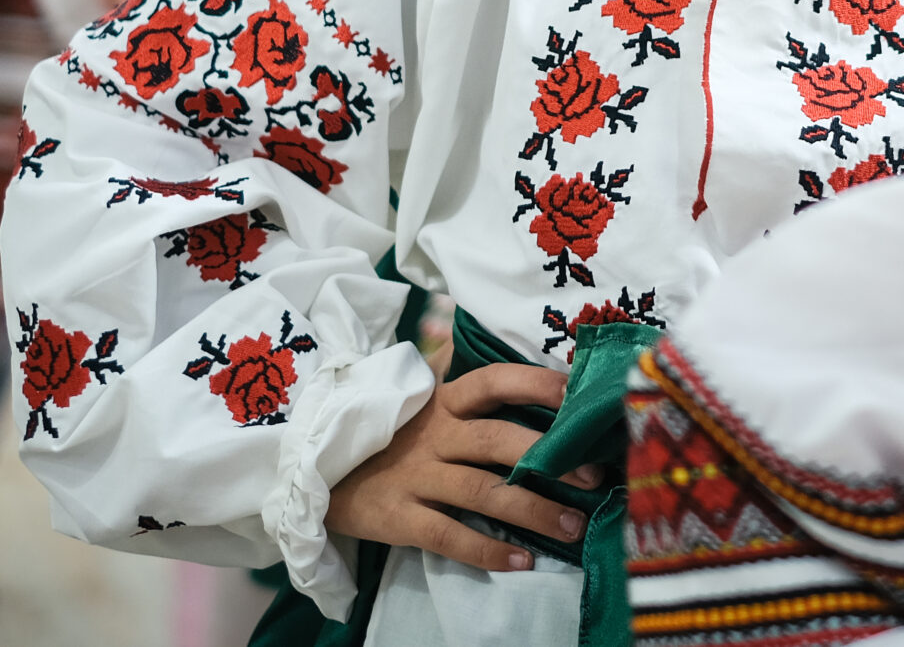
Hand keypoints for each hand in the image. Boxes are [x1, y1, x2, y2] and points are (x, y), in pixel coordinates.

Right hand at [324, 363, 605, 571]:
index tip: (574, 392)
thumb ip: (449, 375)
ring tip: (574, 528)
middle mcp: (433, 436)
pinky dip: (487, 551)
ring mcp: (415, 478)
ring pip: (483, 493)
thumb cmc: (381, 432)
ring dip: (533, 511)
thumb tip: (486, 341)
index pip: (491, 382)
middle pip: (497, 440)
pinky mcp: (399, 518)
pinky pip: (449, 536)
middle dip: (549, 458)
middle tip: (593, 477)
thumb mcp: (412, 398)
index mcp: (440, 402)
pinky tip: (522, 561)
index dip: (532, 384)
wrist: (310, 468)